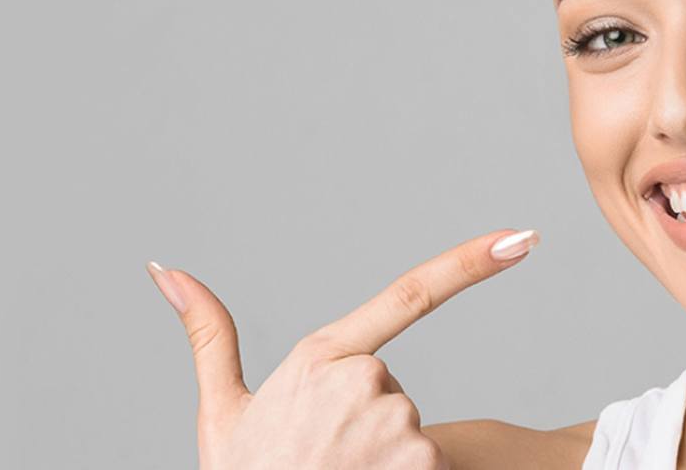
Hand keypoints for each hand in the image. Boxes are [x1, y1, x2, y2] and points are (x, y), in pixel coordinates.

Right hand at [145, 228, 540, 469]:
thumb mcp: (220, 411)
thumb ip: (207, 333)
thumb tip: (165, 268)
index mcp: (320, 357)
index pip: (409, 295)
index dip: (469, 263)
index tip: (519, 238)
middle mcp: (367, 385)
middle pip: (386, 383)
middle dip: (360, 412)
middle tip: (320, 453)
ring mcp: (399, 430)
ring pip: (404, 426)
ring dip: (378, 453)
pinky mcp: (423, 466)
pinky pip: (423, 463)